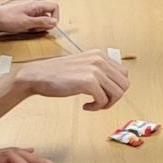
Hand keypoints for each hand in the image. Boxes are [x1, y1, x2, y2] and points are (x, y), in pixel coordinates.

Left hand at [0, 1, 59, 38]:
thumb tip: (54, 22)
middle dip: (44, 24)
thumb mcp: (26, 22)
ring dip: (37, 27)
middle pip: (48, 15)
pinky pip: (33, 23)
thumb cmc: (6, 19)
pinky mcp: (24, 18)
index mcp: (35, 5)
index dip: (55, 17)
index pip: (54, 7)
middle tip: (35, 28)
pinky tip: (24, 30)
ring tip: (27, 29)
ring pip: (40, 20)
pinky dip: (31, 28)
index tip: (50, 26)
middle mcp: (33, 7)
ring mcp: (28, 12)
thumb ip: (41, 22)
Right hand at [15, 50, 129, 109]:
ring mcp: (95, 70)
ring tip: (94, 105)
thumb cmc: (57, 74)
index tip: (105, 94)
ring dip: (107, 104)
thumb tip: (114, 85)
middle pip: (124, 84)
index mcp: (100, 55)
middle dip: (114, 98)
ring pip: (117, 93)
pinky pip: (103, 100)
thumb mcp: (83, 65)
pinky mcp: (88, 81)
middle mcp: (99, 59)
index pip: (123, 74)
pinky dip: (96, 107)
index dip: (116, 88)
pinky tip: (85, 106)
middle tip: (100, 102)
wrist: (38, 75)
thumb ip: (98, 71)